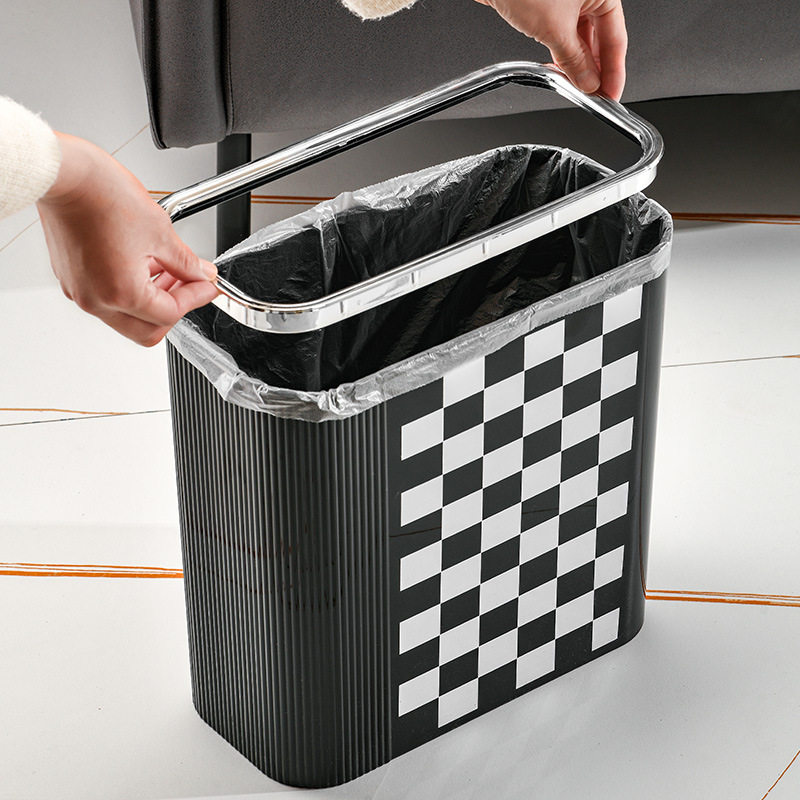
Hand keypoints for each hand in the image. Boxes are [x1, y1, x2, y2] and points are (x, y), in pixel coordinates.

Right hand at [36, 133, 218, 346]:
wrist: (64, 174)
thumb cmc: (102, 195)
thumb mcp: (160, 231)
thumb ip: (186, 263)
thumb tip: (202, 274)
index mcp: (121, 293)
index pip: (170, 314)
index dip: (196, 298)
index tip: (206, 285)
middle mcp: (96, 300)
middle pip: (147, 331)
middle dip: (174, 308)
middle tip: (190, 285)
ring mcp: (81, 291)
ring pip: (127, 317)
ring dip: (153, 299)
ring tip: (169, 270)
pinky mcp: (72, 279)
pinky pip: (107, 299)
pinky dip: (130, 290)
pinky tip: (144, 264)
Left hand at [474, 0, 626, 99]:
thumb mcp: (555, 29)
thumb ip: (575, 60)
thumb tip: (588, 83)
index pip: (616, 39)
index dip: (615, 72)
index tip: (611, 96)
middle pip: (600, 40)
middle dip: (596, 71)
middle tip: (595, 97)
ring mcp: (569, 1)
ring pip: (580, 39)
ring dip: (578, 65)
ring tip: (577, 89)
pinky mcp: (550, 7)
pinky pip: (563, 35)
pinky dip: (563, 54)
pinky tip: (561, 72)